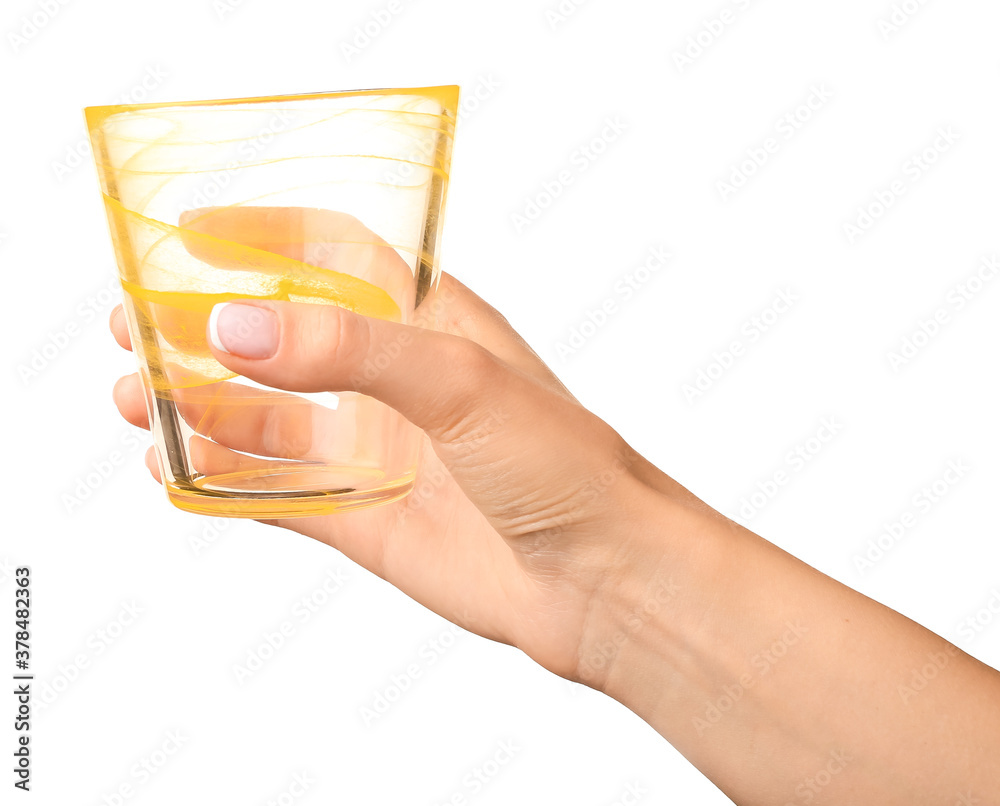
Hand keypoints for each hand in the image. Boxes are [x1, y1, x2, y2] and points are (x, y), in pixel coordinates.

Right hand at [110, 268, 687, 682]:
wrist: (603, 576)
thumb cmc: (562, 461)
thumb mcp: (458, 381)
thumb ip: (348, 350)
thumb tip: (235, 325)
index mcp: (429, 323)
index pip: (334, 254)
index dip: (264, 235)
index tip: (189, 231)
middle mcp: (395, 383)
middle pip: (282, 341)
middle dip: (206, 331)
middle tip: (134, 326)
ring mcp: (377, 453)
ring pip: (267, 421)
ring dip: (200, 408)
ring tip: (139, 399)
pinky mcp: (367, 520)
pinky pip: (277, 495)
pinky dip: (223, 483)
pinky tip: (174, 468)